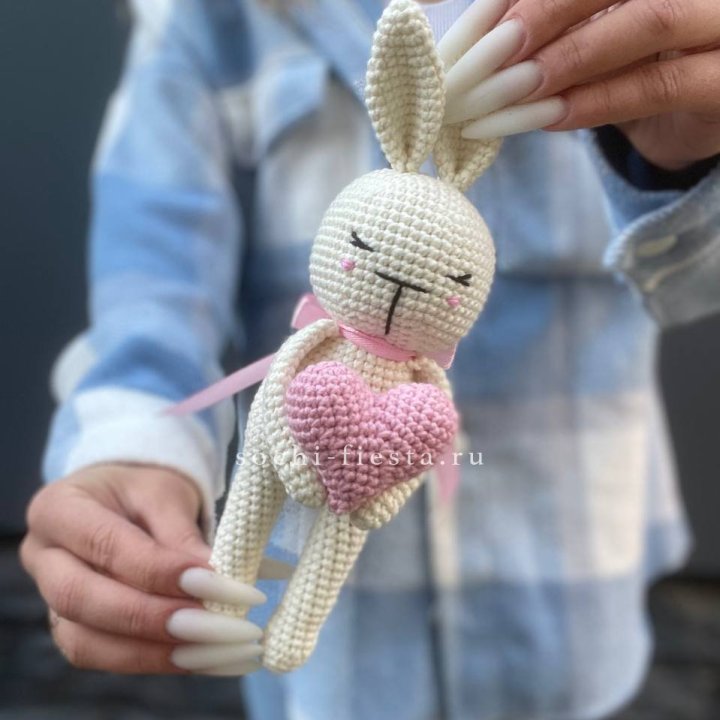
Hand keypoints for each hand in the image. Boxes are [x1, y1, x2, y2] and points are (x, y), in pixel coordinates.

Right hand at [20, 464, 285, 675]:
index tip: (212, 581)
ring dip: (154, 651)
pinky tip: (198, 657)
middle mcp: (42, 557)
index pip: (104, 544)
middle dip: (151, 617)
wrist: (126, 500)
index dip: (158, 570)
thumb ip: (181, 535)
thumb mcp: (165, 493)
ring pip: (86, 641)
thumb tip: (214, 581)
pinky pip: (103, 656)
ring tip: (212, 647)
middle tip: (214, 622)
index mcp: (58, 508)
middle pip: (81, 599)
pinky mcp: (71, 629)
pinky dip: (152, 660)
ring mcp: (49, 600)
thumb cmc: (143, 490)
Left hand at [441, 0, 719, 169]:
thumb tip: (479, 29)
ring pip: (650, 19)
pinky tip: (548, 117)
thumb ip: (546, 25)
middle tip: (491, 52)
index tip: (473, 20)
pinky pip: (659, 83)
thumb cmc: (629, 65)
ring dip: (570, 58)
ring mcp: (719, 23)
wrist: (687, 120)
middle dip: (544, 13)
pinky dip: (598, 101)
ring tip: (515, 87)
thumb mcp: (584, 35)